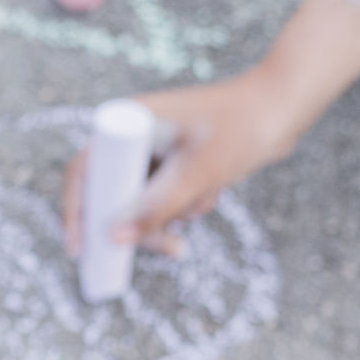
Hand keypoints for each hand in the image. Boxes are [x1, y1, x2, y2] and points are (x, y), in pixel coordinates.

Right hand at [60, 0, 359, 256]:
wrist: (282, 109)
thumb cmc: (240, 129)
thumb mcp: (196, 173)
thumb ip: (155, 208)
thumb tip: (114, 239)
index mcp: (126, 122)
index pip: (83, 172)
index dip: (77, 212)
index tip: (82, 250)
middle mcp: (132, 133)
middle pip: (112, 194)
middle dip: (141, 225)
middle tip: (170, 249)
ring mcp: (153, 146)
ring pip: (141, 201)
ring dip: (171, 215)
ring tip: (205, 202)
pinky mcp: (173, 158)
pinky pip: (165, 197)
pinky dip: (185, 205)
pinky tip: (213, 190)